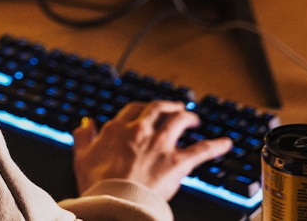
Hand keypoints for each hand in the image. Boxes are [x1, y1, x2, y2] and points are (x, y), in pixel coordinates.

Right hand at [71, 100, 232, 199]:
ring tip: (194, 119)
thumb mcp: (81, 157)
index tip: (144, 111)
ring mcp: (161, 145)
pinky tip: (225, 143)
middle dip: (168, 106)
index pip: (132, 109)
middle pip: (158, 109)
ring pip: (179, 121)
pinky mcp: (177, 161)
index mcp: (117, 129)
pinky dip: (216, 145)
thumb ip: (83, 138)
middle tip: (175, 107)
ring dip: (188, 117)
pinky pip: (202, 149)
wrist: (116, 201)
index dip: (140, 109)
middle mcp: (140, 130)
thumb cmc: (98, 184)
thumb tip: (85, 125)